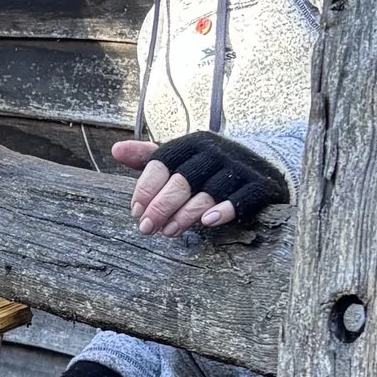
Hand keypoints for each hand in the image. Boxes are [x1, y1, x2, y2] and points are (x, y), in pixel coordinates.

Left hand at [112, 132, 287, 237]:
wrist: (261, 165)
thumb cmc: (209, 167)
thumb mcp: (179, 159)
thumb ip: (149, 158)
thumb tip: (116, 150)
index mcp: (191, 144)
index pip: (161, 164)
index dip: (146, 189)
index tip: (136, 212)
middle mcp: (214, 151)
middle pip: (181, 181)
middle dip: (160, 207)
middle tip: (146, 229)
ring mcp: (238, 167)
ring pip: (206, 193)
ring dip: (185, 215)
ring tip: (169, 232)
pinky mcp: (259, 184)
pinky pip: (241, 198)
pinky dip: (224, 209)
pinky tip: (208, 222)